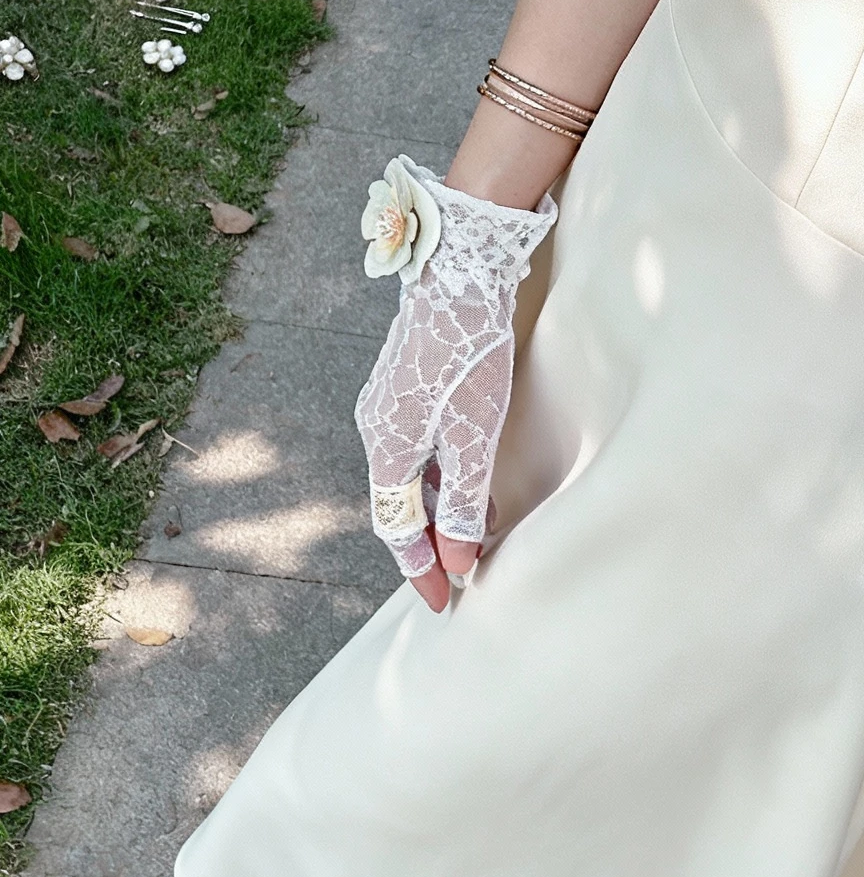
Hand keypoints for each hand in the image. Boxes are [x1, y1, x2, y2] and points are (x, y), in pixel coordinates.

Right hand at [354, 158, 556, 597]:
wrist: (459, 273)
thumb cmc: (470, 353)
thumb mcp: (475, 434)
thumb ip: (465, 499)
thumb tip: (457, 556)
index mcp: (387, 448)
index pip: (397, 529)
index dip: (422, 570)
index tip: (445, 603)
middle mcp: (376, 429)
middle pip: (397, 505)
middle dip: (427, 545)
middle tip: (459, 578)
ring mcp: (385, 405)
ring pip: (408, 476)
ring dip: (436, 510)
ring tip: (473, 536)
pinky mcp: (402, 386)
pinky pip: (414, 448)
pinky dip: (439, 476)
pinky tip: (468, 481)